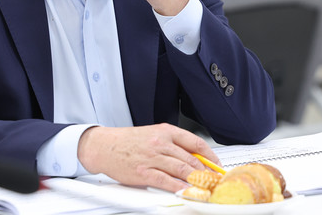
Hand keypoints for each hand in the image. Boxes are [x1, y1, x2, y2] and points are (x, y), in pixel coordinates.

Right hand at [77, 124, 219, 191]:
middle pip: (191, 159)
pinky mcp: (144, 172)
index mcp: (165, 131)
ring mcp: (153, 158)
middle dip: (206, 172)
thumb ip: (172, 144)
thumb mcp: (152, 134)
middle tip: (214, 180)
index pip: (195, 142)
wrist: (104, 146)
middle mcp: (160, 143)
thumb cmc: (127, 141)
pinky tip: (187, 191)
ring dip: (197, 180)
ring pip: (182, 170)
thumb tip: (192, 158)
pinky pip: (167, 181)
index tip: (216, 164)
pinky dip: (180, 187)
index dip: (210, 156)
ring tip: (206, 187)